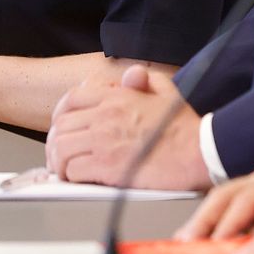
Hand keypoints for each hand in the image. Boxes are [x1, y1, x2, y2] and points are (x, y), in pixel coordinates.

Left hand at [46, 64, 208, 189]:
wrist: (199, 152)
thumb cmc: (185, 128)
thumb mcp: (167, 92)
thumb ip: (146, 80)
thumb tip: (133, 75)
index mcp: (117, 97)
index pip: (72, 99)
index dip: (59, 114)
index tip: (60, 127)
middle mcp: (106, 115)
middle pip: (61, 125)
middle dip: (55, 142)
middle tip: (59, 154)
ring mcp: (105, 140)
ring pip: (61, 147)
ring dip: (58, 161)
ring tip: (65, 170)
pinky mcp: (108, 166)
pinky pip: (73, 170)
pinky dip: (70, 176)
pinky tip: (78, 179)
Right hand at [176, 162, 253, 239]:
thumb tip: (250, 238)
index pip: (249, 198)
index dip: (229, 221)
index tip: (215, 242)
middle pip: (226, 194)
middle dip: (205, 220)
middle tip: (187, 243)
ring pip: (221, 198)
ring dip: (202, 221)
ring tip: (184, 242)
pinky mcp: (252, 197)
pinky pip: (225, 206)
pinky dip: (209, 222)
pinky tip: (197, 238)